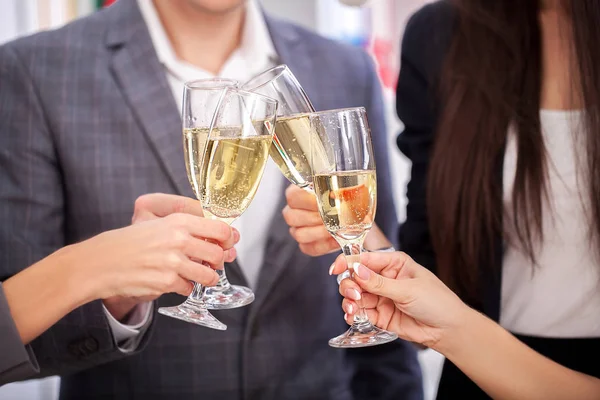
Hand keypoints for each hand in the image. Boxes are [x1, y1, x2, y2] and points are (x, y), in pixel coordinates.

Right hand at [97, 193, 238, 319]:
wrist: (101, 262)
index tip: (229, 243)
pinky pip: (189, 288)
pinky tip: (175, 281)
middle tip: (212, 263)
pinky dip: (185, 287)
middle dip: (218, 261)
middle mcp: (178, 239)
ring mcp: (173, 262)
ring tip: (199, 275)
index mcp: (178, 221)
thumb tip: (217, 238)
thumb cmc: (129, 243)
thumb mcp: (158, 224)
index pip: (220, 228)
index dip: (229, 238)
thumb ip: (186, 228)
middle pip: (218, 253)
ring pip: (209, 274)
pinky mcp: (166, 282)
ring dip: (207, 277)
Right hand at [282, 185, 391, 256]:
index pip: (293, 196)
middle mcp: (292, 211)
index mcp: (298, 192)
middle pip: (291, 217)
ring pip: (299, 234)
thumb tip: (343, 193)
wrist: (353, 214)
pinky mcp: (305, 244)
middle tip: (333, 217)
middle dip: (316, 218)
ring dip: (320, 233)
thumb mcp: (346, 189)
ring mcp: (296, 229)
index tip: (327, 201)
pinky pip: (309, 248)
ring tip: (336, 229)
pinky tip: (336, 239)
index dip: (308, 200)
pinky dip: (325, 245)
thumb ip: (343, 189)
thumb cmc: (346, 199)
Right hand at [333, 251, 468, 349]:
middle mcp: (384, 278)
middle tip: (354, 295)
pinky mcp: (380, 315)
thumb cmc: (437, 302)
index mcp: (394, 263)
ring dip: (349, 300)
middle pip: (355, 277)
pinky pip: (360, 311)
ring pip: (355, 295)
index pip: (365, 258)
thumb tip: (356, 270)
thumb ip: (379, 283)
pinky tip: (352, 316)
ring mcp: (381, 297)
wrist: (448, 330)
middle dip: (349, 285)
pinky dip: (353, 313)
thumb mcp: (408, 289)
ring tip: (353, 309)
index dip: (348, 262)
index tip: (335, 269)